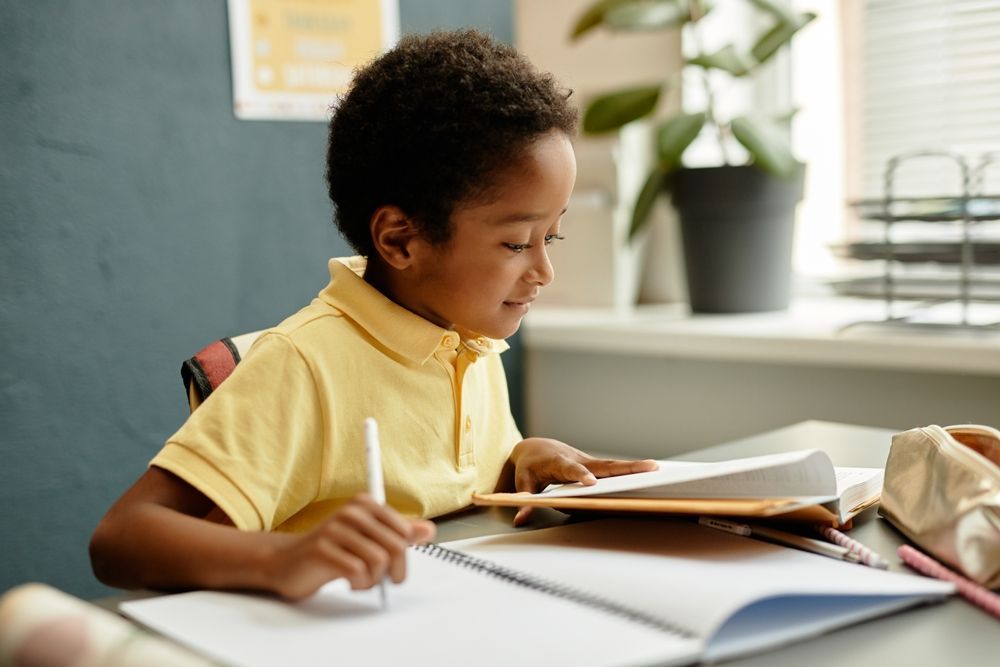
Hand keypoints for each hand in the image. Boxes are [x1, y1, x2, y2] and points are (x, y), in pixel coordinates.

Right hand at [264, 493, 434, 599]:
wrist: (286, 563)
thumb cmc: (332, 551)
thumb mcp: (368, 539)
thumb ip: (398, 534)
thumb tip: (429, 530)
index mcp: (365, 504)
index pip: (404, 532)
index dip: (404, 557)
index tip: (392, 568)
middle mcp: (351, 511)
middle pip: (396, 547)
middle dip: (393, 572)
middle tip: (380, 580)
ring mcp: (335, 529)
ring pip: (379, 561)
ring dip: (374, 580)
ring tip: (361, 580)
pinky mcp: (322, 549)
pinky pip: (358, 571)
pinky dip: (359, 584)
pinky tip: (349, 582)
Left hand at [505, 438, 657, 526]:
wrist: (536, 448)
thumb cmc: (530, 466)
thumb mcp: (523, 483)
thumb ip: (525, 501)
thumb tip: (521, 519)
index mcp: (558, 462)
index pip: (571, 469)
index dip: (580, 475)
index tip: (591, 482)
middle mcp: (578, 459)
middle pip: (603, 464)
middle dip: (625, 466)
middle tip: (648, 467)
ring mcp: (589, 462)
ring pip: (612, 465)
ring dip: (633, 467)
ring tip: (657, 470)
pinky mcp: (595, 466)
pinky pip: (613, 469)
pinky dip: (630, 472)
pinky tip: (649, 476)